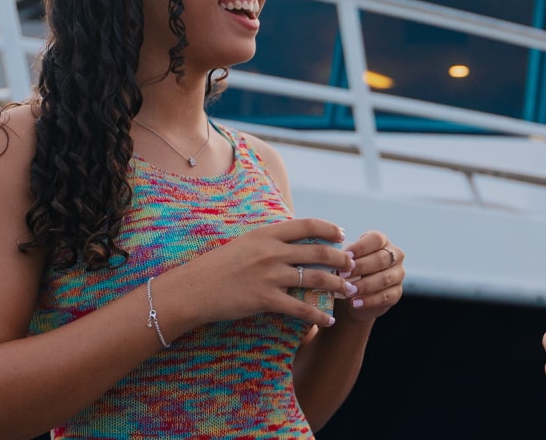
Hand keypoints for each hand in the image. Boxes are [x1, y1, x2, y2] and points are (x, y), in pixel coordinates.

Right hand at [160, 217, 352, 327]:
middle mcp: (271, 251)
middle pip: (318, 251)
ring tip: (349, 291)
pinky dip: (318, 316)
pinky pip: (301, 308)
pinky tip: (329, 321)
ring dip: (337, 286)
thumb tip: (291, 241)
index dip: (328, 229)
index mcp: (266, 234)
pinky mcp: (266, 299)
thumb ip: (268, 241)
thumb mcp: (243, 243)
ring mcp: (269, 275)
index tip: (341, 234)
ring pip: (315, 279)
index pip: (306, 225)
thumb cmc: (216, 267)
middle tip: (353, 265)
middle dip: (341, 259)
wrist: (193, 288)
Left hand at [339, 231, 404, 321]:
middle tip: (341, 275)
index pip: (376, 239)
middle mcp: (395, 255)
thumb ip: (343, 256)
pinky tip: (354, 303)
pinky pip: (385, 296)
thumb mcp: (345, 259)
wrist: (353, 295)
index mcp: (382, 241)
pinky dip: (369, 300)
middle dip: (360, 267)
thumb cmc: (348, 270)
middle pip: (381, 259)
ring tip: (347, 291)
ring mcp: (398, 274)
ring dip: (364, 285)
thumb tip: (334, 257)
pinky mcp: (397, 293)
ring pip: (384, 278)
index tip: (345, 255)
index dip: (361, 247)